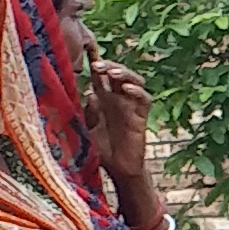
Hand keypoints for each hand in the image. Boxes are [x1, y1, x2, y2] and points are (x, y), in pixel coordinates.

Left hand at [91, 58, 156, 186]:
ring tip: (113, 72)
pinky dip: (137, 91)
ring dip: (124, 73)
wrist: (117, 169)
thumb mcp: (87, 130)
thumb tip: (90, 94)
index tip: (84, 60)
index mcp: (102, 100)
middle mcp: (117, 99)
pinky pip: (144, 99)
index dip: (95, 67)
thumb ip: (88, 113)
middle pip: (117, 74)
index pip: (100, 77)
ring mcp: (130, 106)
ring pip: (133, 81)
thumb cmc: (100, 150)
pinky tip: (127, 89)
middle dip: (108, 65)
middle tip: (97, 65)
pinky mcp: (141, 116)